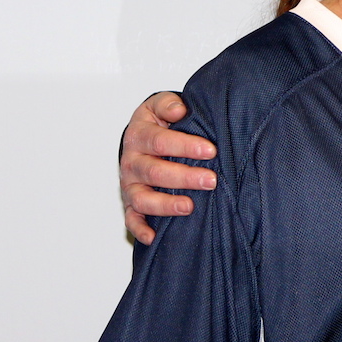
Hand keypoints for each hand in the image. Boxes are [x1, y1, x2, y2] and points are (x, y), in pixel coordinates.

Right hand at [121, 92, 216, 244]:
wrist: (142, 136)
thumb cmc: (159, 123)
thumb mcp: (161, 106)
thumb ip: (169, 105)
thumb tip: (179, 110)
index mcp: (140, 135)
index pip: (160, 141)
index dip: (185, 146)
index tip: (211, 150)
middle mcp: (132, 161)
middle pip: (155, 171)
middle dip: (184, 177)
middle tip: (211, 180)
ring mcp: (130, 184)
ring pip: (142, 198)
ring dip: (165, 205)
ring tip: (189, 206)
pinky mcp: (130, 202)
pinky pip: (131, 219)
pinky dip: (140, 229)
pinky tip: (154, 236)